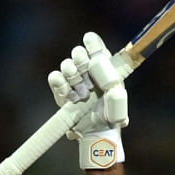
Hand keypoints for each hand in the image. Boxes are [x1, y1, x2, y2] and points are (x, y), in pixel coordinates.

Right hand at [48, 32, 128, 169]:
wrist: (95, 131)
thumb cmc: (111, 116)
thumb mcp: (119, 107)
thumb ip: (118, 98)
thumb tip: (114, 91)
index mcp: (103, 66)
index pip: (96, 46)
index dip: (92, 43)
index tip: (91, 46)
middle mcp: (87, 68)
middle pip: (78, 51)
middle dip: (80, 60)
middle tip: (86, 75)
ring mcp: (73, 77)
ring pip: (66, 65)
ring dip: (72, 76)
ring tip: (81, 93)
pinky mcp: (61, 88)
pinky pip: (54, 77)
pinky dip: (59, 83)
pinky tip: (68, 94)